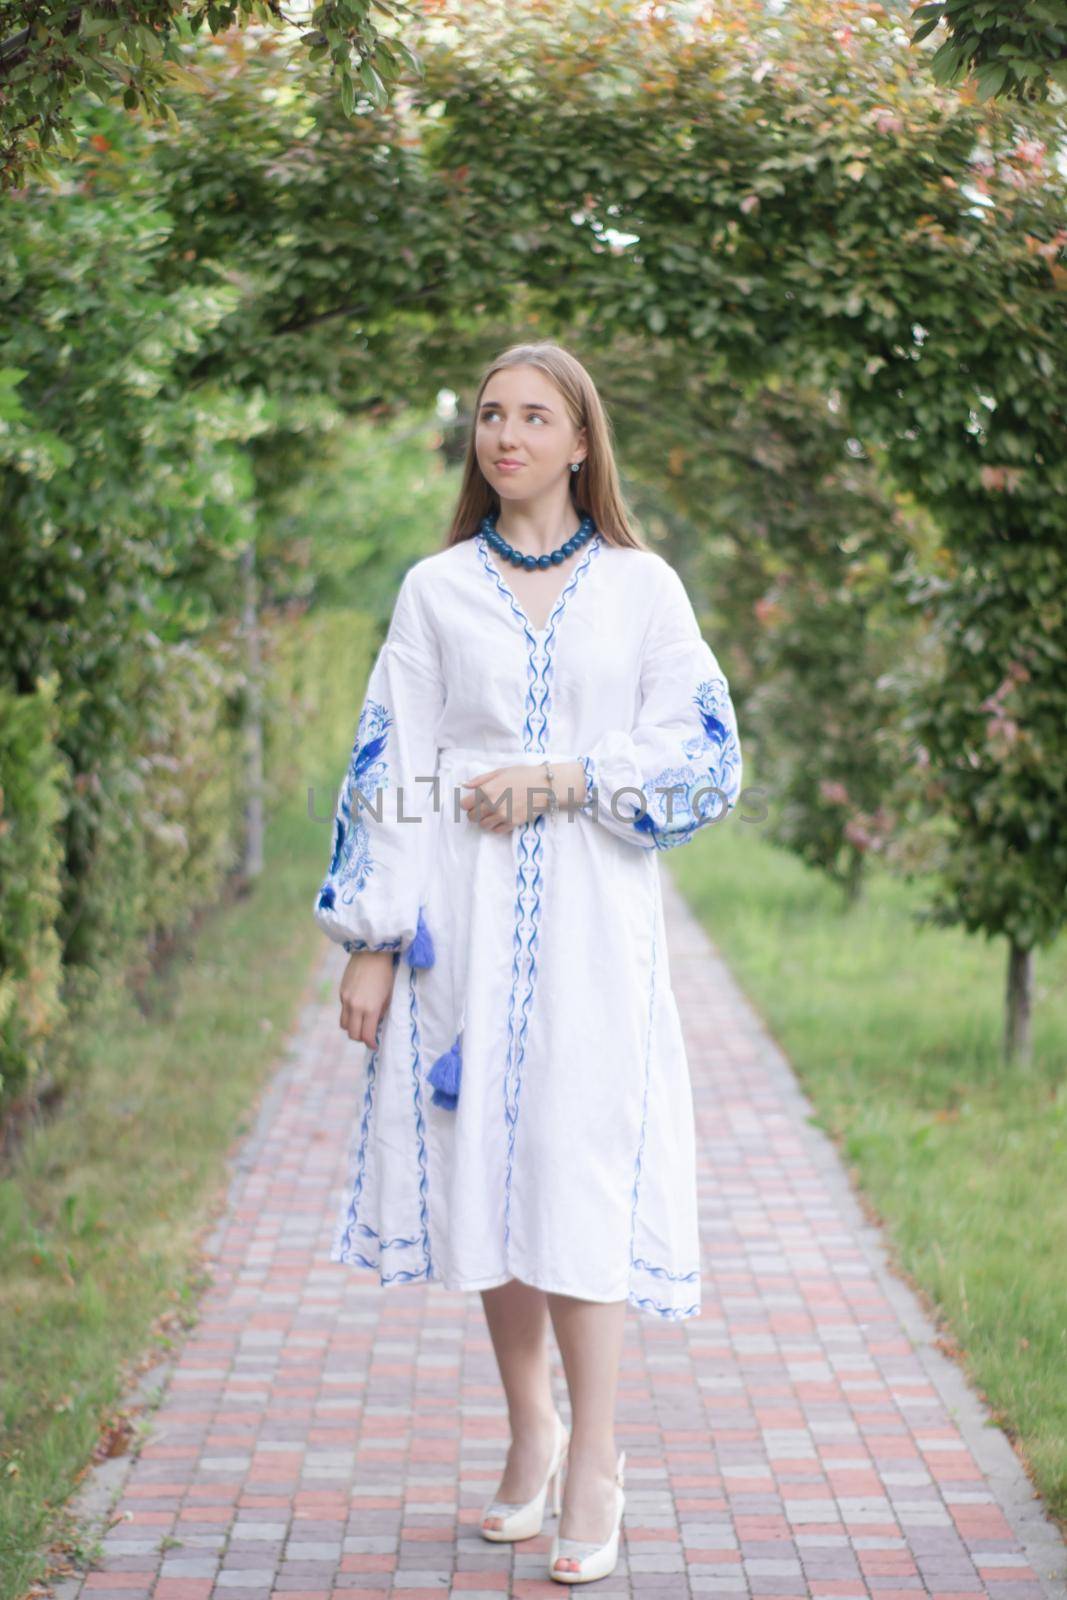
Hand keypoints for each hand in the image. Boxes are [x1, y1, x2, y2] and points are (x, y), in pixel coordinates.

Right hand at [339, 949, 396, 1046]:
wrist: (371, 952)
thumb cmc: (385, 972)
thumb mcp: (389, 994)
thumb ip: (381, 1012)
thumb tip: (376, 1023)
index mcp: (370, 1009)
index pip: (366, 1036)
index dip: (371, 1044)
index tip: (375, 1045)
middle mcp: (355, 1006)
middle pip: (352, 1034)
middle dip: (360, 1038)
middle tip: (368, 1035)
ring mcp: (346, 999)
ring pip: (344, 1024)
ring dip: (352, 1027)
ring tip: (361, 1023)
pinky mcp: (341, 992)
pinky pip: (343, 1010)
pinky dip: (349, 1014)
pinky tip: (358, 1007)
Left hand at [459, 760, 586, 831]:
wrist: (544, 785)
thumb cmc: (522, 775)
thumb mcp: (499, 772)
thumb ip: (480, 780)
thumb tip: (464, 786)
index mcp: (486, 790)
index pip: (465, 805)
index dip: (467, 803)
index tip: (472, 802)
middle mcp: (492, 804)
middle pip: (472, 817)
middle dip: (474, 813)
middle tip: (482, 807)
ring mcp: (502, 815)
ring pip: (483, 825)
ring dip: (485, 820)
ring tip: (493, 812)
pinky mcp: (512, 823)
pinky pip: (496, 830)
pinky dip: (495, 826)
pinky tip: (501, 817)